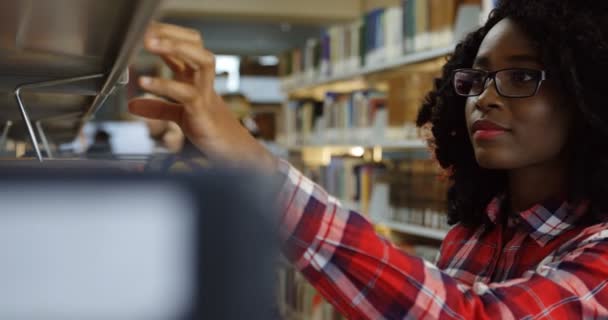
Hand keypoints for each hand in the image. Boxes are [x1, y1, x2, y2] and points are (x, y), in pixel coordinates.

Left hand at [128, 22, 276, 171]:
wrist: (237, 156)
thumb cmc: (213, 134)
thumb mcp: (181, 117)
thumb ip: (159, 108)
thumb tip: (133, 105)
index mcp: (198, 81)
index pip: (185, 47)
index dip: (167, 35)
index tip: (147, 31)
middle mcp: (203, 83)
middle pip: (197, 45)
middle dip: (173, 34)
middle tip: (148, 34)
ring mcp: (207, 96)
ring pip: (203, 61)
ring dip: (178, 48)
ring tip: (152, 45)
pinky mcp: (204, 113)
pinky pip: (188, 94)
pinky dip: (165, 86)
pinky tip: (145, 84)